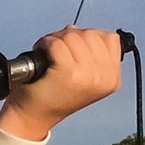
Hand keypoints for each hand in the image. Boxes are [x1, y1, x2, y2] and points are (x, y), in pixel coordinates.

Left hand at [0, 25, 122, 140]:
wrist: (32, 117)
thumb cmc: (53, 93)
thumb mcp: (82, 77)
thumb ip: (87, 53)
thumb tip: (73, 28)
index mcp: (112, 79)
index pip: (110, 39)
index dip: (88, 37)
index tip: (73, 50)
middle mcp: (104, 78)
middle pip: (91, 34)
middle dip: (70, 36)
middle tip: (56, 50)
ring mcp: (87, 75)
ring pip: (73, 36)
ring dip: (56, 39)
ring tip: (48, 53)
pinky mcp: (67, 72)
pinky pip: (57, 43)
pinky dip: (45, 43)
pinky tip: (41, 52)